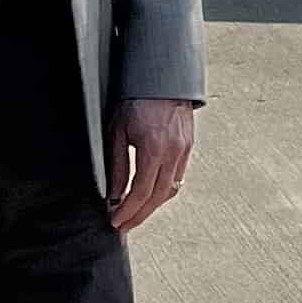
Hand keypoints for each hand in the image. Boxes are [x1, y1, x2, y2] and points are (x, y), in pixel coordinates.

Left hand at [108, 98, 196, 232]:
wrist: (162, 77)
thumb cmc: (137, 97)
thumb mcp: (117, 131)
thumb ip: (116, 166)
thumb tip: (114, 194)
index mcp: (154, 149)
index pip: (140, 192)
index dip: (128, 211)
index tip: (116, 222)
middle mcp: (173, 153)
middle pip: (157, 197)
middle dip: (139, 215)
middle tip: (124, 225)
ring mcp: (183, 150)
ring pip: (170, 190)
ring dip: (152, 206)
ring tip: (135, 213)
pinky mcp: (188, 147)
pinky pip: (177, 178)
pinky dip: (163, 191)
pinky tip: (151, 194)